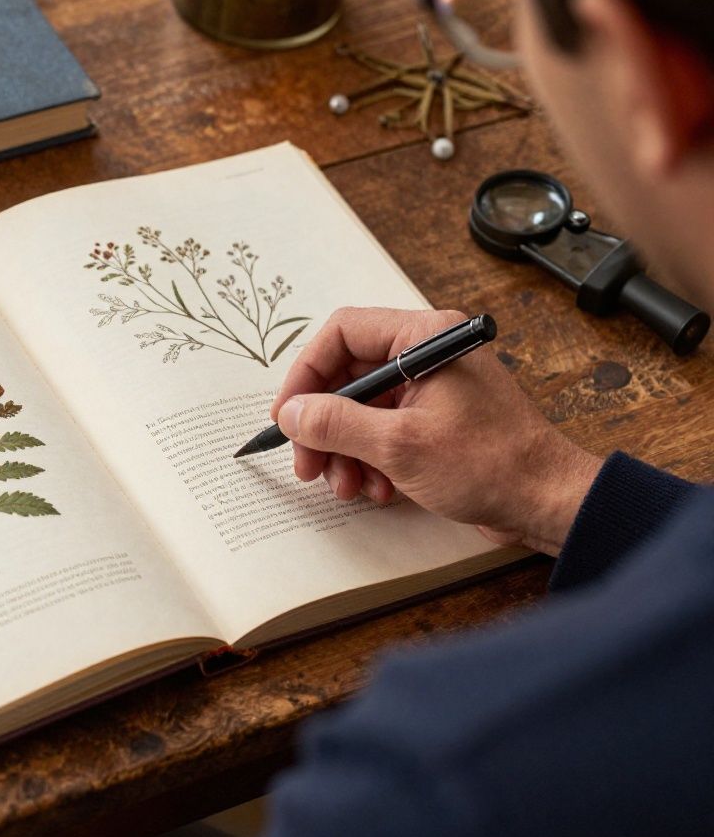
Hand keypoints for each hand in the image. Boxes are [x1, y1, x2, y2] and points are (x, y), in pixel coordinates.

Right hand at [271, 307, 602, 555]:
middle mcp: (427, 355)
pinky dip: (371, 461)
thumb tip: (291, 412)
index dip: (306, 374)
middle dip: (324, 426)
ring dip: (344, 451)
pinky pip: (383, 431)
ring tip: (347, 486)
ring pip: (361, 410)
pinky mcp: (435, 422)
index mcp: (424, 337)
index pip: (341, 334)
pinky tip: (379, 490)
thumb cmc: (491, 464)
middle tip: (308, 464)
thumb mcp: (398, 445)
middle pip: (347, 377)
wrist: (548, 502)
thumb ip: (337, 423)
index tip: (288, 414)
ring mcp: (431, 389)